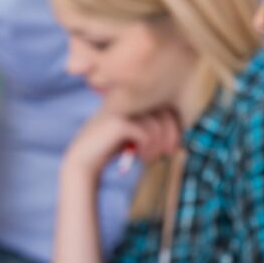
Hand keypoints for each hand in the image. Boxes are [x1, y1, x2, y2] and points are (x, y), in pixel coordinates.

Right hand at [62, 106, 180, 178]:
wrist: (83, 163)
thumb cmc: (110, 150)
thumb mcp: (134, 136)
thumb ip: (152, 128)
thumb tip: (180, 132)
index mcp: (130, 100)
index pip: (162, 105)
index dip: (173, 125)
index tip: (173, 146)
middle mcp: (126, 100)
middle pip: (163, 112)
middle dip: (170, 134)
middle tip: (167, 153)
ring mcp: (121, 108)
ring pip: (156, 125)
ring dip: (156, 145)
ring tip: (149, 158)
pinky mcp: (118, 121)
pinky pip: (146, 133)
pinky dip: (147, 148)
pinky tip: (140, 157)